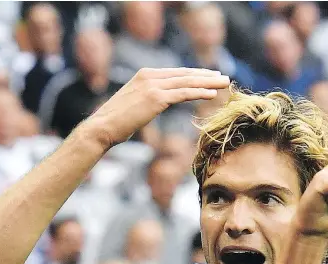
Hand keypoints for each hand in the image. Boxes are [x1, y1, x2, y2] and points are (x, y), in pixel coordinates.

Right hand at [79, 67, 229, 148]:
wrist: (103, 127)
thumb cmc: (118, 121)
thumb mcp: (136, 104)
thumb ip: (149, 99)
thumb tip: (159, 103)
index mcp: (145, 75)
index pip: (176, 73)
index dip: (196, 74)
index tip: (211, 77)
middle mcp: (150, 76)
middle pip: (185, 74)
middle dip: (206, 76)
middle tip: (224, 77)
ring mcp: (153, 86)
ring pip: (187, 82)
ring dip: (208, 83)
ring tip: (224, 84)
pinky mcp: (156, 98)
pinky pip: (183, 93)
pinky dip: (200, 92)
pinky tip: (212, 94)